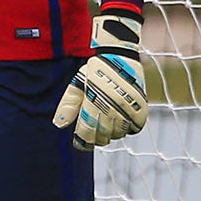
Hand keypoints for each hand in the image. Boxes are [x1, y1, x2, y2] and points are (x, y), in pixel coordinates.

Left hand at [53, 5, 147, 149]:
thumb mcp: (77, 84)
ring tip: (106, 127)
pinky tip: (120, 122)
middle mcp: (113, 106)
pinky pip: (134, 129)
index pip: (87, 131)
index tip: (79, 143)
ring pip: (118, 134)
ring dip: (111, 135)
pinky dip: (127, 130)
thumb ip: (67, 105)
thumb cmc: (96, 70)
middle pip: (103, 136)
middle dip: (95, 139)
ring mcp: (129, 108)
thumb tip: (59, 125)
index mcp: (95, 101)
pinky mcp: (141, 108)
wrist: (120, 57)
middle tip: (92, 135)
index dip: (82, 141)